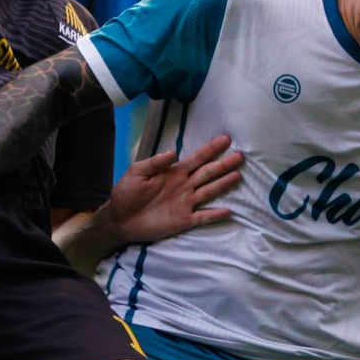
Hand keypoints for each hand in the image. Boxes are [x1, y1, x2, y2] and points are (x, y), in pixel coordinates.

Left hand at [100, 135, 243, 247]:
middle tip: (240, 156)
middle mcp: (184, 186)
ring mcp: (185, 203)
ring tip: (237, 176)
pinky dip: (214, 215)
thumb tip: (173, 152)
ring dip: (223, 184)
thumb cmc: (127, 193)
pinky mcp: (183, 220)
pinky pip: (202, 217)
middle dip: (223, 165)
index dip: (211, 149)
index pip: (196, 158)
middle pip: (208, 173)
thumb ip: (155, 163)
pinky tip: (228, 211)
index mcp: (174, 172)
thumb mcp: (137, 172)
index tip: (225, 140)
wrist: (119, 218)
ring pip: (209, 192)